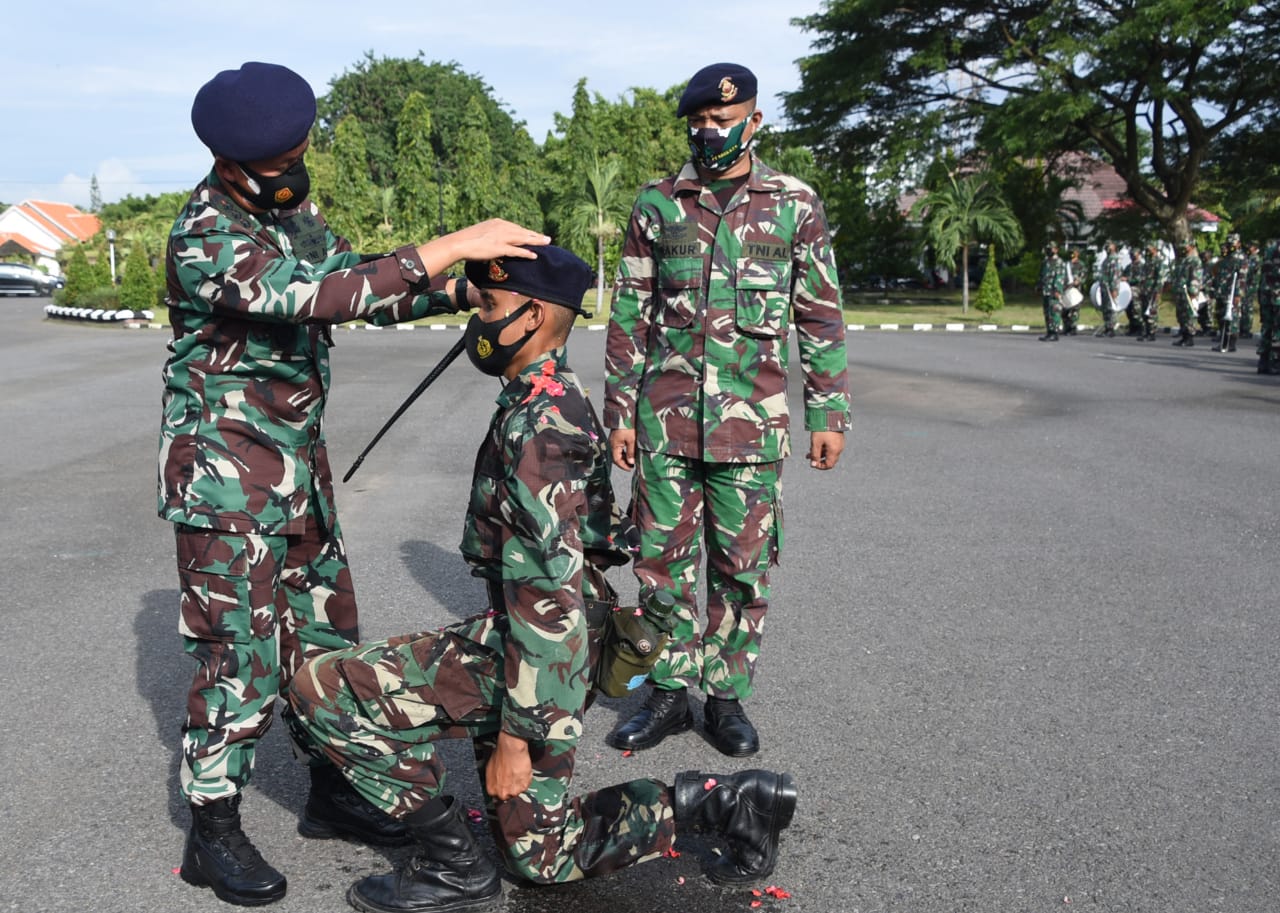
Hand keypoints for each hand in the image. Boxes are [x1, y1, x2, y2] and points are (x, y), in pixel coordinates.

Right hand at [418, 219, 549, 277]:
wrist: (458, 243)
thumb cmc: (467, 240)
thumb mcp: (482, 233)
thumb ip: (492, 235)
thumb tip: (496, 242)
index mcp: (497, 223)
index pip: (516, 227)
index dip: (527, 232)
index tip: (535, 235)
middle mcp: (501, 227)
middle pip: (522, 231)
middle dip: (535, 235)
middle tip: (548, 239)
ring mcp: (500, 237)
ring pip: (522, 239)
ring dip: (535, 241)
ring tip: (546, 244)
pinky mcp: (498, 247)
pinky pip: (516, 251)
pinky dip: (526, 253)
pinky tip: (534, 255)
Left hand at [485, 731, 532, 800]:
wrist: (511, 749)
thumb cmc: (500, 755)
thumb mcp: (490, 769)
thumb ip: (493, 780)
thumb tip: (496, 781)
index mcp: (492, 790)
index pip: (497, 796)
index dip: (502, 788)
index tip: (505, 783)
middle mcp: (502, 793)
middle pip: (508, 795)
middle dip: (511, 787)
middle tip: (512, 777)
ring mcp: (514, 791)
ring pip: (518, 791)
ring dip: (518, 783)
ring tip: (517, 772)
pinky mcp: (524, 786)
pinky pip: (526, 785)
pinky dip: (526, 779)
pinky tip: (522, 771)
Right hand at [609, 429, 635, 470]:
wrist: (624, 415)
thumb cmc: (627, 427)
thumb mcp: (631, 440)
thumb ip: (631, 452)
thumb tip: (631, 462)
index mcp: (614, 445)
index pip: (616, 460)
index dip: (623, 466)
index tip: (630, 469)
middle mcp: (612, 444)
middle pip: (616, 457)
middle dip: (624, 462)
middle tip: (632, 465)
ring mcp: (613, 440)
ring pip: (618, 452)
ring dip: (624, 457)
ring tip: (632, 459)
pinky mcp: (616, 437)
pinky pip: (619, 448)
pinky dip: (624, 452)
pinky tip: (630, 452)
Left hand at [807, 431, 844, 469]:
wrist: (830, 415)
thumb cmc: (822, 429)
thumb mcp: (816, 443)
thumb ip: (814, 455)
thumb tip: (813, 464)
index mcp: (834, 451)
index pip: (829, 465)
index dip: (820, 466)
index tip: (812, 463)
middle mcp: (839, 448)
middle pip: (829, 459)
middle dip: (819, 459)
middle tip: (809, 457)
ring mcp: (840, 443)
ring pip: (829, 453)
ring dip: (820, 453)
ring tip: (809, 451)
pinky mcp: (839, 439)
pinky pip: (831, 447)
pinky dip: (824, 448)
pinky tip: (816, 445)